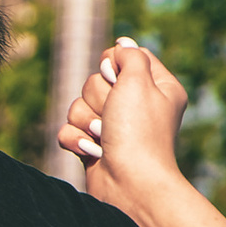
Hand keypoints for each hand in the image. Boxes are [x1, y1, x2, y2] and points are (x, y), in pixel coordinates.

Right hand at [60, 37, 189, 217]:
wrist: (129, 182)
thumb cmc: (138, 131)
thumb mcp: (139, 81)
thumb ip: (129, 56)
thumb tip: (122, 44)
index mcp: (157, 87)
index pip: (126, 57)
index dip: (114, 66)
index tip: (118, 80)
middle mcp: (135, 105)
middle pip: (96, 81)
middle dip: (97, 98)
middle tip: (113, 116)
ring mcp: (113, 126)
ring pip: (78, 105)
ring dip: (85, 120)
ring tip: (103, 137)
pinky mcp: (93, 144)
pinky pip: (68, 129)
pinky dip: (75, 139)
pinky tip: (91, 151)